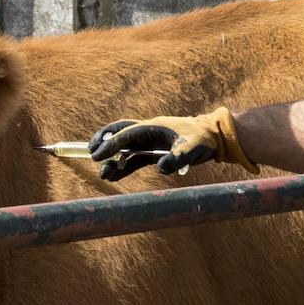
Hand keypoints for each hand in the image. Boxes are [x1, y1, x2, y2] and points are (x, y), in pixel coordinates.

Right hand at [88, 107, 259, 180]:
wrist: (214, 138)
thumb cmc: (203, 140)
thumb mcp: (192, 149)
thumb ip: (177, 158)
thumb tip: (161, 168)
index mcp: (153, 127)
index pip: (127, 135)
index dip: (111, 144)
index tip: (97, 154)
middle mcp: (148, 132)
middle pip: (119, 133)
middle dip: (103, 141)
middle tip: (89, 153)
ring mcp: (151, 142)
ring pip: (125, 149)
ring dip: (113, 159)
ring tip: (103, 174)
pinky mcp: (155, 153)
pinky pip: (134, 159)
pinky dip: (124, 167)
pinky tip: (114, 176)